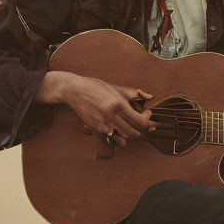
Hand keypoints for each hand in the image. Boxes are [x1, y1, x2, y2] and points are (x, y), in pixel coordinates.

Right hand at [37, 71, 153, 146]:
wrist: (73, 90)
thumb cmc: (94, 86)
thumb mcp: (115, 88)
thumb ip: (133, 94)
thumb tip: (149, 96)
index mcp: (118, 104)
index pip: (139, 121)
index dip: (147, 119)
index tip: (147, 113)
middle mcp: (111, 115)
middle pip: (134, 132)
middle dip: (142, 129)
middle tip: (143, 120)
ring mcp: (102, 123)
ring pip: (124, 137)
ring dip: (131, 133)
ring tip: (133, 125)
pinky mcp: (96, 128)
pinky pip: (112, 137)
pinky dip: (119, 136)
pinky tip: (121, 128)